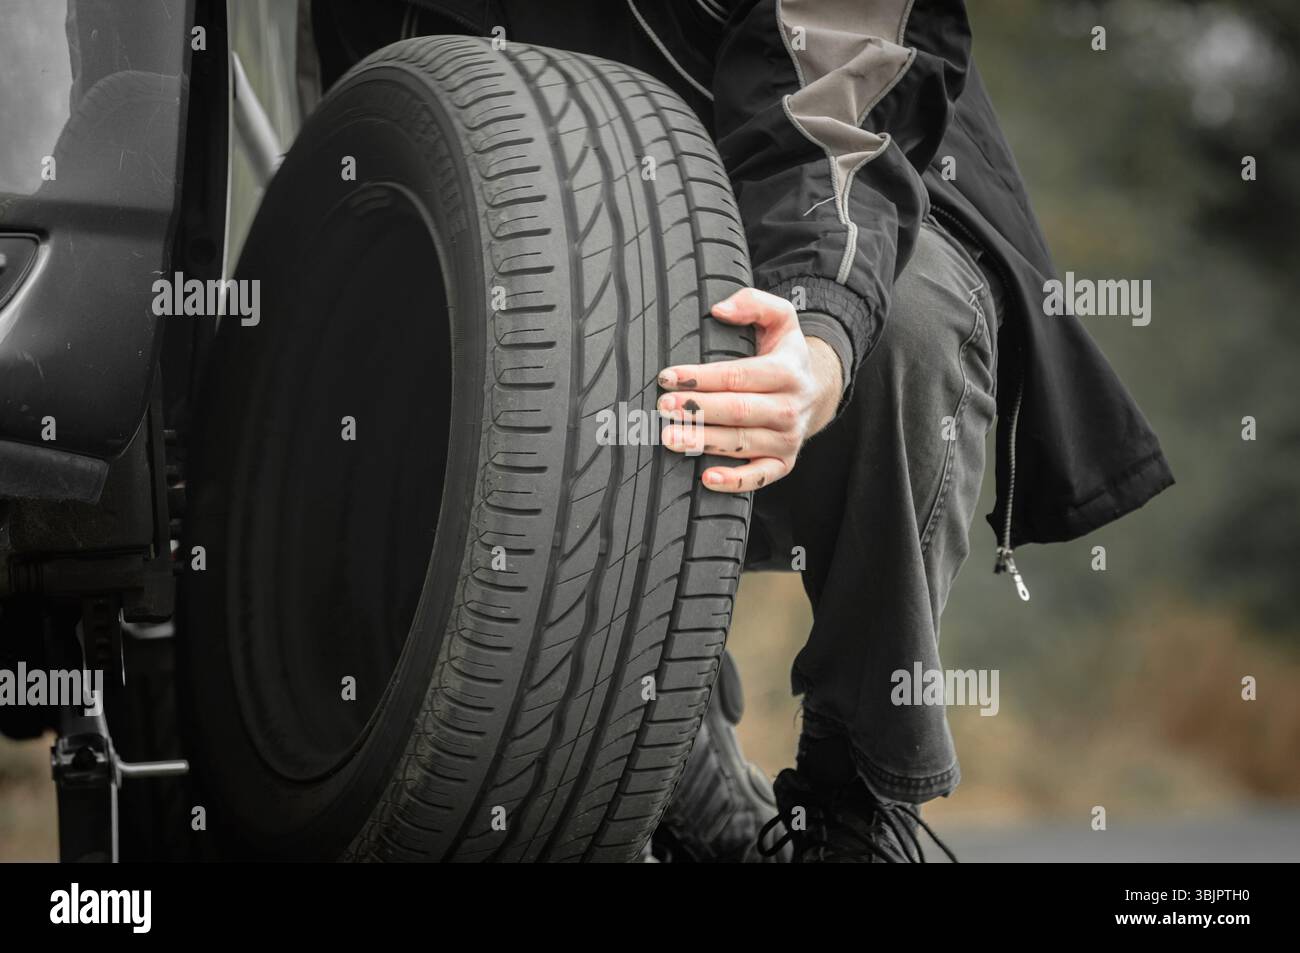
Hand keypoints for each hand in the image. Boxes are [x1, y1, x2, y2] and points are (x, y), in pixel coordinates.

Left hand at [656, 288, 843, 492]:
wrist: (817, 390)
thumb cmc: (784, 354)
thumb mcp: (780, 319)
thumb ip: (753, 303)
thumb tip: (719, 309)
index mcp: (788, 371)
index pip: (739, 375)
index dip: (701, 377)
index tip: (668, 377)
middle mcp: (791, 407)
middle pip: (738, 411)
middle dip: (698, 409)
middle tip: (664, 407)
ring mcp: (788, 438)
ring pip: (742, 443)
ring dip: (704, 441)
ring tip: (671, 438)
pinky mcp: (784, 462)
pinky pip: (760, 477)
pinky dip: (734, 481)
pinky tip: (706, 478)